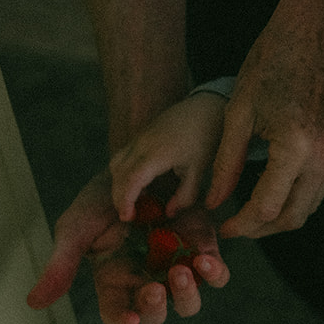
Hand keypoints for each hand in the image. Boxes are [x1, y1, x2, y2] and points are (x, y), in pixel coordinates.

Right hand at [26, 169, 229, 323]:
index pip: (118, 312)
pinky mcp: (201, 248)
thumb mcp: (77, 228)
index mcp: (114, 279)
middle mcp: (146, 278)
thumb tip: (34, 302)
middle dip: (156, 306)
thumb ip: (60, 265)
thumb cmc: (103, 198)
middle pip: (155, 312)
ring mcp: (176, 265)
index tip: (131, 320)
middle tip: (156, 287)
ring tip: (181, 270)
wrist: (140, 161)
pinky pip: (213, 274)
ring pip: (188, 301)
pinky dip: (213, 273)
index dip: (124, 320)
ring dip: (187, 294)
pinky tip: (204, 260)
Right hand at [110, 92, 226, 222]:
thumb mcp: (199, 170)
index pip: (131, 181)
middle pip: (118, 174)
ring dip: (119, 184)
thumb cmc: (206, 137)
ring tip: (133, 201)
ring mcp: (139, 138)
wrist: (206, 106)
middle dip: (119, 197)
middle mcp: (141, 145)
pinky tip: (139, 184)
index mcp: (155, 154)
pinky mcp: (141, 135)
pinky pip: (123, 156)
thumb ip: (185, 195)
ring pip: (116, 163)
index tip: (127, 217)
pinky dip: (123, 173)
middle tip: (129, 215)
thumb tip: (168, 212)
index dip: (125, 201)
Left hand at [205, 0, 323, 237]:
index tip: (224, 226)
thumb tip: (215, 203)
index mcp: (295, 146)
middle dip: (262, 228)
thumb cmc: (268, 66)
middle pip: (294, 216)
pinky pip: (320, 184)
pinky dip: (296, 193)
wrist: (308, 37)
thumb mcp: (237, 115)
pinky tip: (273, 186)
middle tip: (237, 227)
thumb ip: (225, 165)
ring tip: (251, 212)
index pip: (266, 206)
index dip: (242, 224)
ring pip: (310, 205)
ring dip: (281, 215)